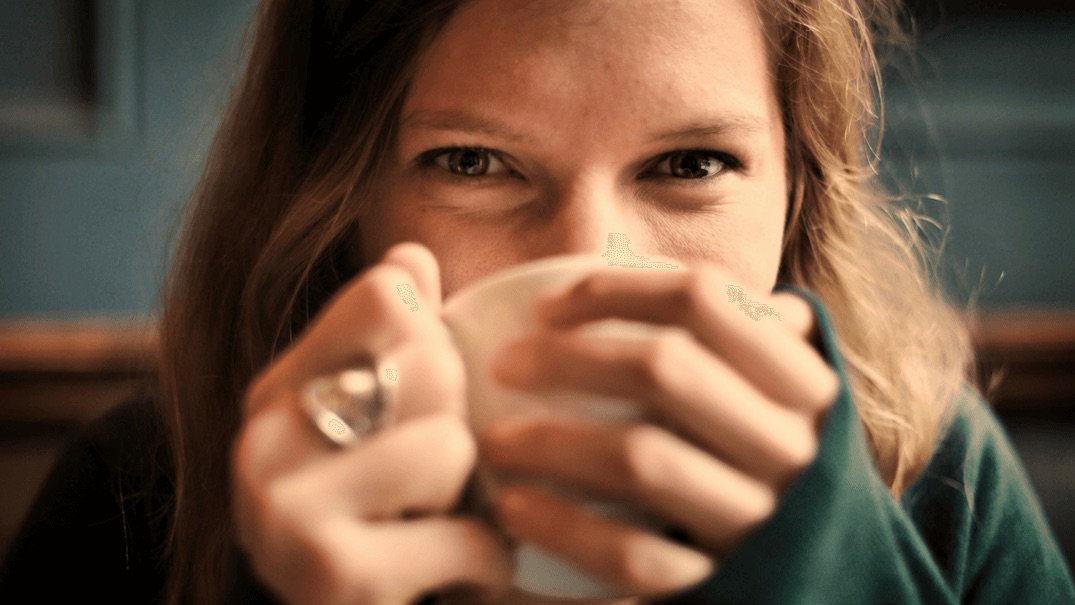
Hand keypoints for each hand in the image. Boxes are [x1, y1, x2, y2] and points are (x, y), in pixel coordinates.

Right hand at [232, 243, 512, 604]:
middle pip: (432, 362)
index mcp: (277, 388)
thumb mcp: (366, 425)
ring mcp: (288, 507)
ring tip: (431, 528)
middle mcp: (265, 437)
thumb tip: (413, 253)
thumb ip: (389, 340)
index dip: (436, 341)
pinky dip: (484, 564)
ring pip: (452, 447)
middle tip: (429, 482)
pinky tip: (448, 577)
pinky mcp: (334, 573)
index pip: (389, 294)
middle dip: (458, 426)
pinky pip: (472, 537)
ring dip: (470, 501)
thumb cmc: (365, 523)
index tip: (422, 399)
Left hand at [480, 264, 838, 596]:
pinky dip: (564, 528)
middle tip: (504, 364)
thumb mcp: (776, 396)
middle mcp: (792, 446)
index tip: (545, 306)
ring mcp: (759, 521)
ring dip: (550, 442)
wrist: (822, 584)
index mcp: (803, 383)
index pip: (704, 298)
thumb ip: (735, 334)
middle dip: (567, 358)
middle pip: (664, 369)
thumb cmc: (767, 467)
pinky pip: (633, 555)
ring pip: (642, 460)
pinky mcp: (722, 585)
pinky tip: (515, 508)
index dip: (614, 289)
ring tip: (493, 440)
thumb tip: (639, 266)